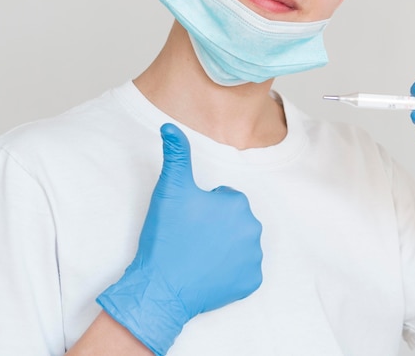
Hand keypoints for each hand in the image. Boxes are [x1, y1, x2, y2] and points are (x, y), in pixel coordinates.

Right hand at [97, 123, 262, 354]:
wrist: (161, 287)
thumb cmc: (167, 236)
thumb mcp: (171, 189)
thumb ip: (176, 154)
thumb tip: (170, 127)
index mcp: (238, 204)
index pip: (223, 198)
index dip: (202, 207)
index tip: (188, 219)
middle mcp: (253, 229)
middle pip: (233, 220)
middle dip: (216, 225)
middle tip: (191, 237)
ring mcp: (254, 258)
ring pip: (239, 243)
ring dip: (223, 246)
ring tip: (197, 254)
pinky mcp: (251, 282)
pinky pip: (243, 270)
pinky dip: (229, 271)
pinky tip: (208, 271)